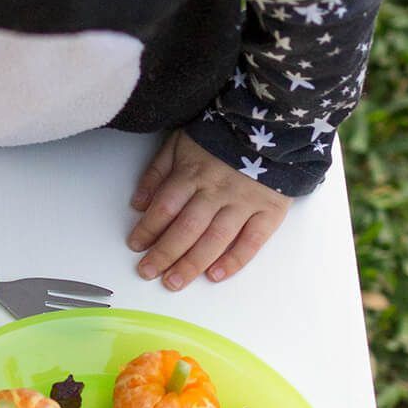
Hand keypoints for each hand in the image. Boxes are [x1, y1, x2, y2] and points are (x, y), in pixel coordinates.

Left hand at [127, 131, 287, 288]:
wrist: (271, 125)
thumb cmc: (220, 135)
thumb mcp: (180, 142)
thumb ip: (157, 172)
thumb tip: (138, 204)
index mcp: (192, 172)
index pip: (165, 206)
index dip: (148, 228)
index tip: (135, 245)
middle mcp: (216, 190)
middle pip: (187, 227)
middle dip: (164, 253)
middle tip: (148, 272)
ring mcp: (244, 202)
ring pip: (215, 239)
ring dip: (192, 264)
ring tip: (174, 282)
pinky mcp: (269, 210)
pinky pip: (252, 241)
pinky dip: (234, 260)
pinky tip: (215, 275)